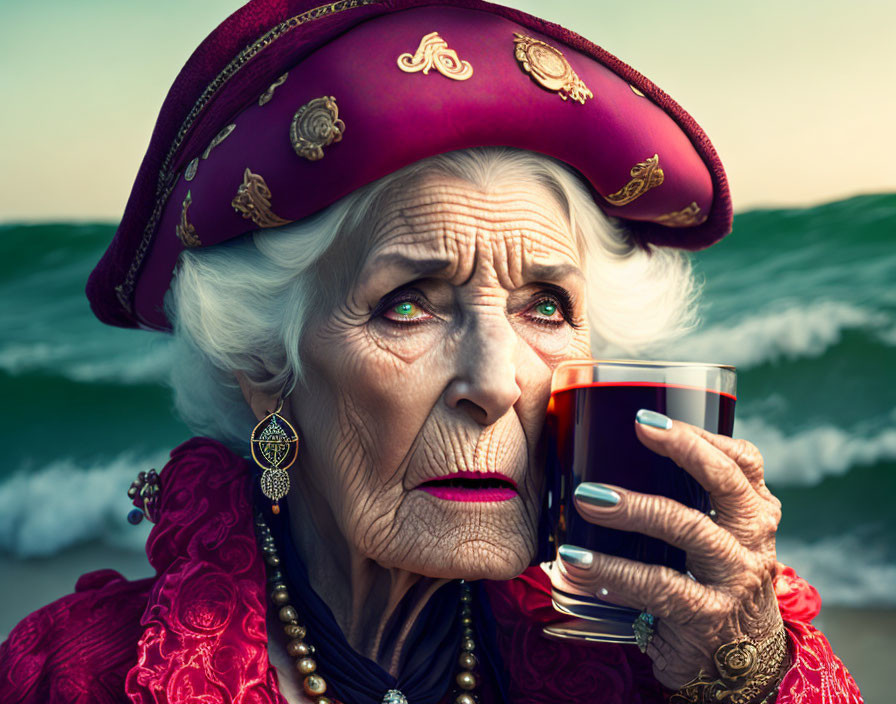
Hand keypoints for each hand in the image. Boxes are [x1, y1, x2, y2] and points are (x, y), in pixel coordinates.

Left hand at [551, 411, 784, 689]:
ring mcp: (734, 579)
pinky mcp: (708, 616)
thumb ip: (688, 501)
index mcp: (754, 515)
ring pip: (687, 528)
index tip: (651, 416)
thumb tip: (610, 454)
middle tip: (638, 429)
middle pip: (725, 483)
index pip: (744, 462)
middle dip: (683, 449)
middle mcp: (752, 541)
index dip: (702, 435)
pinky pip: (656, 586)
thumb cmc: (709, 584)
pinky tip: (578, 564)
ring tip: (586, 498)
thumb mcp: (716, 539)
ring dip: (632, 509)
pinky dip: (613, 572)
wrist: (735, 663)